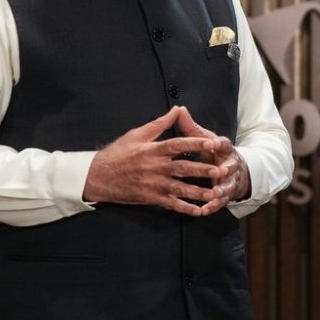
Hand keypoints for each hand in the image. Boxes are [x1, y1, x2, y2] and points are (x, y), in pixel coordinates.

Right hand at [83, 107, 243, 216]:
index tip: (212, 143)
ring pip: (180, 189)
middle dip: (203, 170)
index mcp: (152, 149)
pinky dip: (185, 208)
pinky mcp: (150, 197)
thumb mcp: (137, 134)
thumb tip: (177, 109)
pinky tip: (199, 211)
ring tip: (215, 193)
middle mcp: (155, 167)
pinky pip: (170, 204)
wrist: (98, 176)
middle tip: (221, 171)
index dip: (196, 143)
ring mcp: (153, 184)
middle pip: (183, 168)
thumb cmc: (118, 152)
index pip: (178, 145)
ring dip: (198, 192)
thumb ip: (160, 123)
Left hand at [174, 106, 250, 214]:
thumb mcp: (206, 138)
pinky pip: (220, 202)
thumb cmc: (215, 151)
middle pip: (229, 166)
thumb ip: (192, 127)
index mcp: (224, 148)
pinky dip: (213, 206)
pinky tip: (204, 210)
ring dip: (221, 190)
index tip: (213, 143)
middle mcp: (230, 164)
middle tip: (220, 172)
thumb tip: (180, 109)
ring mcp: (229, 181)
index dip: (219, 143)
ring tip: (215, 194)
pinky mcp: (226, 195)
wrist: (235, 170)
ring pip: (227, 186)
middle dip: (225, 170)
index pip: (223, 144)